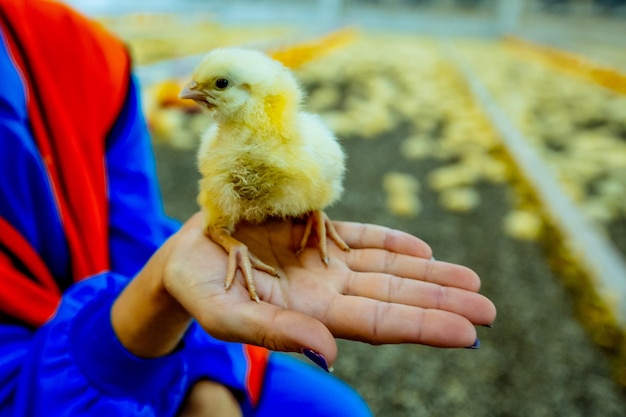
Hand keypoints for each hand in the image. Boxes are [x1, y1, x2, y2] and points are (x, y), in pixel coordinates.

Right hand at [155, 213, 495, 364]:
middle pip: (395, 297)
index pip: (378, 323)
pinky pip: (362, 237)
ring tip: (473, 281)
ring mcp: (323, 260)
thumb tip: (328, 355)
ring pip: (387, 268)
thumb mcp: (227, 315)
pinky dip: (393, 242)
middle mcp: (326, 290)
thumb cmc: (198, 289)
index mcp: (310, 314)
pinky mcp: (314, 231)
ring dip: (431, 274)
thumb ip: (274, 333)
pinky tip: (422, 251)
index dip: (423, 326)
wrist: (183, 256)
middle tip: (490, 310)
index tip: (469, 332)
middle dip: (442, 303)